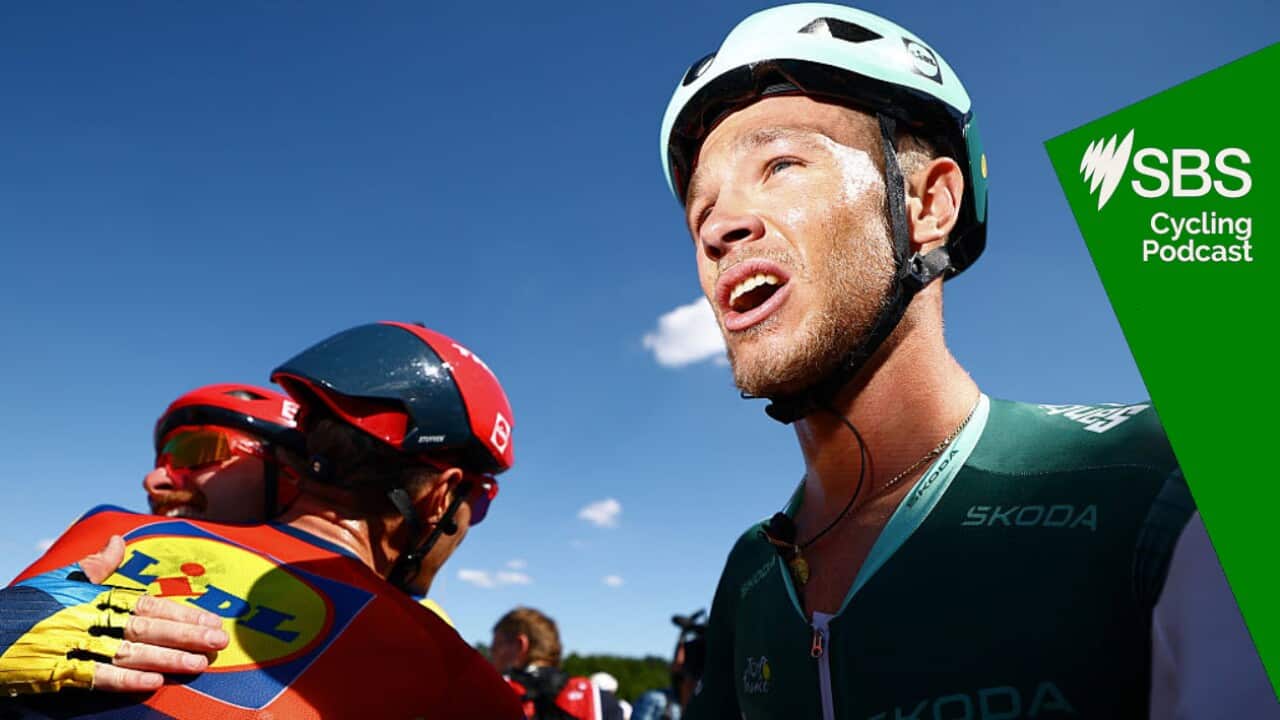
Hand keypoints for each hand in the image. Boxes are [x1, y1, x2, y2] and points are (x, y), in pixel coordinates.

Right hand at [0, 535, 230, 694]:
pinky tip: (153, 683)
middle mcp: (85, 617)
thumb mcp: (61, 581)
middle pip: (145, 626)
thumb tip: (119, 542)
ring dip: (165, 658)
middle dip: (185, 634)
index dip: (182, 613)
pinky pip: (93, 676)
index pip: (147, 603)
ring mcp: (70, 644)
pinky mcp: (52, 671)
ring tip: (199, 663)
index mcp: (92, 596)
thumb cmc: (25, 607)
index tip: (212, 621)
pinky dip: (123, 680)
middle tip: (219, 641)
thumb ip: (96, 566)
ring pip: (127, 651)